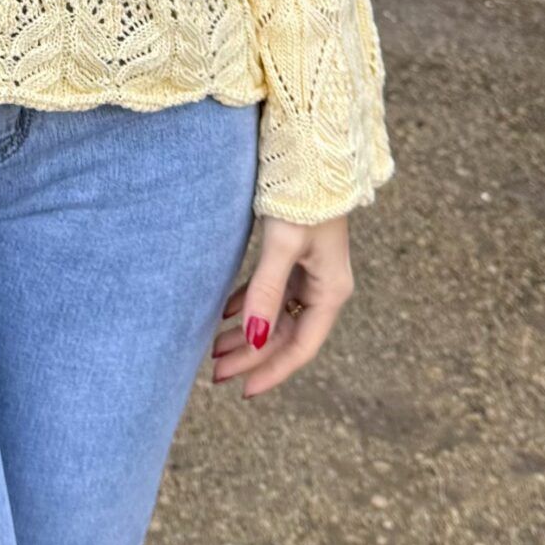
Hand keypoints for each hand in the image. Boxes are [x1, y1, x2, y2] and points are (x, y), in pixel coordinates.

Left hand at [211, 212, 352, 396]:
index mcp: (330, 291)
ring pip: (276, 315)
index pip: (299, 346)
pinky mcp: (295, 255)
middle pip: (286, 335)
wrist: (312, 153)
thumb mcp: (282, 245)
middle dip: (252, 356)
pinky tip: (224, 314)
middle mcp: (324, 286)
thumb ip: (266, 291)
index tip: (242, 390)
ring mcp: (310, 271)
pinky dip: (248, 304)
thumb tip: (255, 339)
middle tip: (216, 374)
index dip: (271, 371)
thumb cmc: (302, 198)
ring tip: (214, 349)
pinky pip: (271, 292)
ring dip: (247, 333)